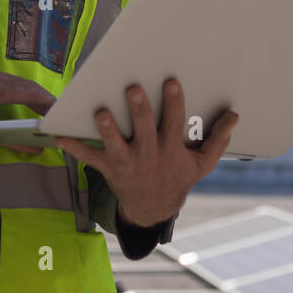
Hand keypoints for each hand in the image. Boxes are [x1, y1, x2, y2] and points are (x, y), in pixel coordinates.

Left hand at [55, 77, 238, 228]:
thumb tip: (234, 115)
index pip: (173, 124)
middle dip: (138, 110)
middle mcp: (148, 156)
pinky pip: (89, 158)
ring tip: (100, 112)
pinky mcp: (109, 169)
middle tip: (133, 88)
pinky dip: (74, 148)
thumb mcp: (202, 163)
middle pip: (143, 131)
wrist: (153, 210)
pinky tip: (58, 136)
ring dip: (107, 129)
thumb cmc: (177, 178)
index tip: (171, 82)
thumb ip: (219, 139)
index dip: (173, 104)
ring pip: (116, 145)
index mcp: (171, 151)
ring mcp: (127, 163)